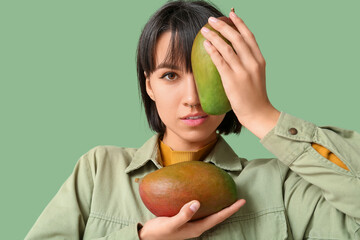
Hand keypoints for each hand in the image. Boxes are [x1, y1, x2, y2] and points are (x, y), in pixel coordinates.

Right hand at [138, 199, 245, 239]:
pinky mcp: (185, 219)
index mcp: (197, 228)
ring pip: (210, 214)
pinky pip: (200, 211)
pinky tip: (203, 195)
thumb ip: (184, 214)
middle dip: (229, 208)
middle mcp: (197, 226)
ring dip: (219, 206)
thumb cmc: (159, 233)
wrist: (147, 238)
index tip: (241, 201)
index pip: (218, 218)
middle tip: (238, 197)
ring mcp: (191, 223)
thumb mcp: (170, 224)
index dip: (230, 210)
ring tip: (226, 196)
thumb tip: (197, 203)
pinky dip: (207, 203)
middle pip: (217, 216)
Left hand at [200, 11, 279, 138]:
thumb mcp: (256, 75)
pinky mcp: (232, 80)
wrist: (258, 113)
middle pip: (237, 38)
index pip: (249, 37)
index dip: (239, 24)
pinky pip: (221, 61)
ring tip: (204, 30)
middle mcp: (253, 63)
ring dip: (215, 36)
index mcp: (259, 60)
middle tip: (212, 20)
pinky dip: (213, 51)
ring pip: (228, 47)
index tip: (230, 15)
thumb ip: (249, 62)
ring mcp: (243, 71)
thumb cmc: (255, 95)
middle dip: (223, 26)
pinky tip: (206, 44)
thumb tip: (236, 52)